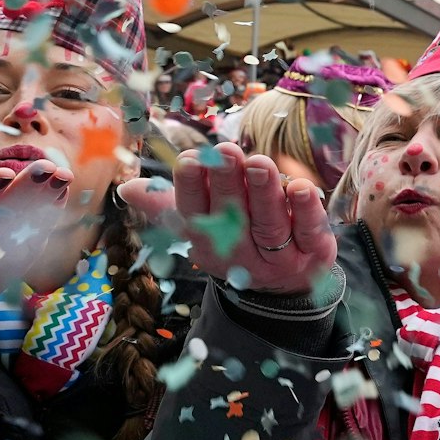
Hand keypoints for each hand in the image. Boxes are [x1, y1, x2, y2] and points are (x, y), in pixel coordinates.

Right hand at [0, 160, 77, 376]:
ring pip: (23, 228)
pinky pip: (33, 243)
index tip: (4, 175)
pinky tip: (60, 195)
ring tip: (62, 176)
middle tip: (46, 169)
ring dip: (44, 202)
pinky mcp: (12, 269)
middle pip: (2, 216)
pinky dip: (48, 219)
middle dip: (25, 192)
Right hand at [117, 143, 335, 295]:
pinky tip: (301, 187)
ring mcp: (277, 258)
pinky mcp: (313, 255)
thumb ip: (168, 203)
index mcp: (207, 241)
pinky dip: (306, 210)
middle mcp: (240, 254)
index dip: (192, 188)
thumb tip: (126, 188)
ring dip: (264, 193)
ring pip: (269, 225)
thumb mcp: (201, 224)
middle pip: (233, 217)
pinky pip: (308, 232)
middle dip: (229, 183)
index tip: (192, 159)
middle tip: (227, 151)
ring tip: (260, 163)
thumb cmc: (234, 238)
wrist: (283, 287)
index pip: (195, 214)